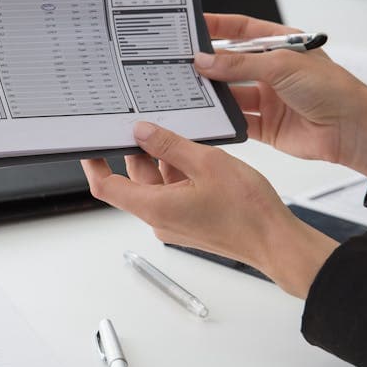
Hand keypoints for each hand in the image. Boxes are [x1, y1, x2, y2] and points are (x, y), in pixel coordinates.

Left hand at [82, 122, 337, 297]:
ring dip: (164, 161)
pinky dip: (179, 173)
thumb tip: (141, 132)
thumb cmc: (247, 211)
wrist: (276, 241)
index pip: (107, 186)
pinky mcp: (190, 222)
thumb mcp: (206, 163)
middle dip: (138, 152)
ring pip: (156, 185)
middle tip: (150, 125)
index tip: (91, 144)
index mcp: (155, 206)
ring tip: (184, 139)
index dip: (94, 164)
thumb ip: (169, 145)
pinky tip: (197, 157)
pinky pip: (173, 193)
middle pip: (133, 180)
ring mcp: (175, 222)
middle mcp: (159, 218)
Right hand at [197, 14, 366, 184]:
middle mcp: (272, 71)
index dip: (217, 27)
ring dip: (212, 92)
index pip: (242, 30)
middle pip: (231, 64)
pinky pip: (237, 120)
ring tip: (187, 89)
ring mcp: (268, 98)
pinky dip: (222, 119)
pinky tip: (206, 116)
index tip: (192, 25)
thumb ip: (240, 65)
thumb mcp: (282, 66)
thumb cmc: (332, 89)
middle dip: (208, 63)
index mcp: (280, 46)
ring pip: (230, 93)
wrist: (354, 130)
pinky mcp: (265, 125)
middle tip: (180, 61)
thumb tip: (205, 60)